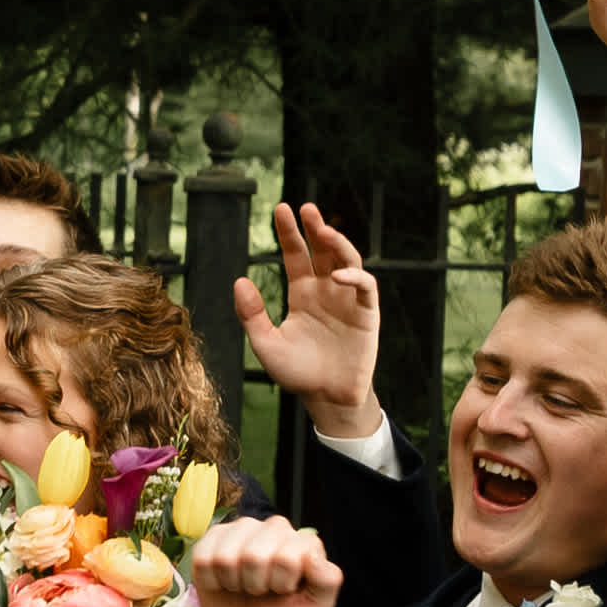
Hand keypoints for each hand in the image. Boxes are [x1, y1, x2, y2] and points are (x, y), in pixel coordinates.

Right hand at [182, 516, 343, 606]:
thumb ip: (327, 581)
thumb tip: (312, 557)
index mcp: (302, 542)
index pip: (288, 556)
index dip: (282, 583)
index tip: (284, 592)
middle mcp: (274, 528)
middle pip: (254, 555)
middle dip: (256, 584)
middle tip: (262, 591)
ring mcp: (242, 529)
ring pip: (226, 557)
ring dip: (233, 582)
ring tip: (243, 586)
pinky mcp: (214, 537)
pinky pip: (203, 558)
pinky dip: (211, 580)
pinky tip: (224, 582)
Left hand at [230, 202, 382, 435]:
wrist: (327, 398)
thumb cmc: (297, 373)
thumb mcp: (266, 344)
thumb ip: (252, 315)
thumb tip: (239, 280)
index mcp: (302, 294)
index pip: (296, 255)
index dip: (289, 233)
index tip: (280, 209)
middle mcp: (326, 291)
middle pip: (323, 250)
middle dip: (315, 228)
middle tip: (305, 208)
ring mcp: (348, 300)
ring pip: (347, 260)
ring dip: (338, 243)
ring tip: (323, 230)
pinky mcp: (367, 313)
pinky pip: (365, 287)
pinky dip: (355, 277)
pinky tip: (339, 275)